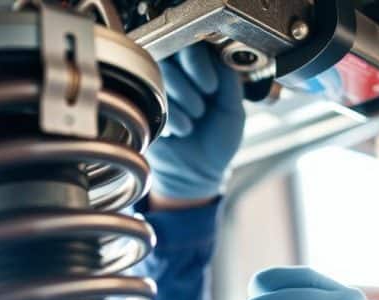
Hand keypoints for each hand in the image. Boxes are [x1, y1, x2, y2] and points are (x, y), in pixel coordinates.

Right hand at [147, 43, 245, 200]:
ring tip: (194, 121)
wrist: (197, 173)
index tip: (210, 87)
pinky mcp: (145, 107)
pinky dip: (171, 118)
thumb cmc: (217, 141)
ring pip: (161, 77)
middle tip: (202, 108)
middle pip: (172, 56)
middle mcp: (180, 76)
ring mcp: (160, 90)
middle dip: (190, 86)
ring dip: (182, 103)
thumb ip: (230, 79)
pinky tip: (180, 131)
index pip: (193, 45)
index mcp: (203, 70)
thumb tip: (220, 55)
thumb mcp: (233, 109)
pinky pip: (151, 100)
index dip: (199, 64)